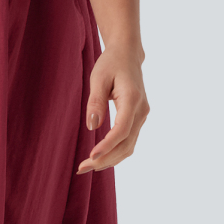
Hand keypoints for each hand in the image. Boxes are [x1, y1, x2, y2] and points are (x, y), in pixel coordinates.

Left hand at [77, 49, 148, 173]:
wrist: (128, 55)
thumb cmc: (111, 63)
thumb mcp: (98, 78)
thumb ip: (95, 102)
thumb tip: (92, 126)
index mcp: (132, 99)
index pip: (122, 129)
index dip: (107, 145)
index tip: (91, 156)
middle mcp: (141, 110)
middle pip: (126, 143)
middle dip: (105, 159)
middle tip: (81, 168)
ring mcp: (142, 116)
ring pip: (129, 146)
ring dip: (110, 160)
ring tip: (88, 167)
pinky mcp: (138, 119)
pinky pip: (129, 141)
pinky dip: (115, 153)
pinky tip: (100, 158)